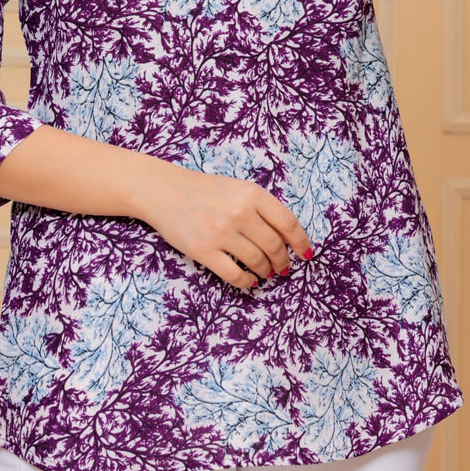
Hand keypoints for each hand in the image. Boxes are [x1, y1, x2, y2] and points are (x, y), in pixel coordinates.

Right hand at [140, 164, 314, 290]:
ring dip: (266, 272)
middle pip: (274, 246)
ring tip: (265, 273)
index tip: (306, 254)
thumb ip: (261, 208)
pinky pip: (234, 275)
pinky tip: (248, 280)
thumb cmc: (204, 190)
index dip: (301, 242)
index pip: (288, 223)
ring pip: (257, 262)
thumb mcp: (237, 188)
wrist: (163, 191)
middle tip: (283, 269)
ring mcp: (221, 233)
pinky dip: (247, 282)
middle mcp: (240, 213)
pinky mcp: (204, 251)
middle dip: (283, 262)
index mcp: (252, 194)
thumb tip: (287, 238)